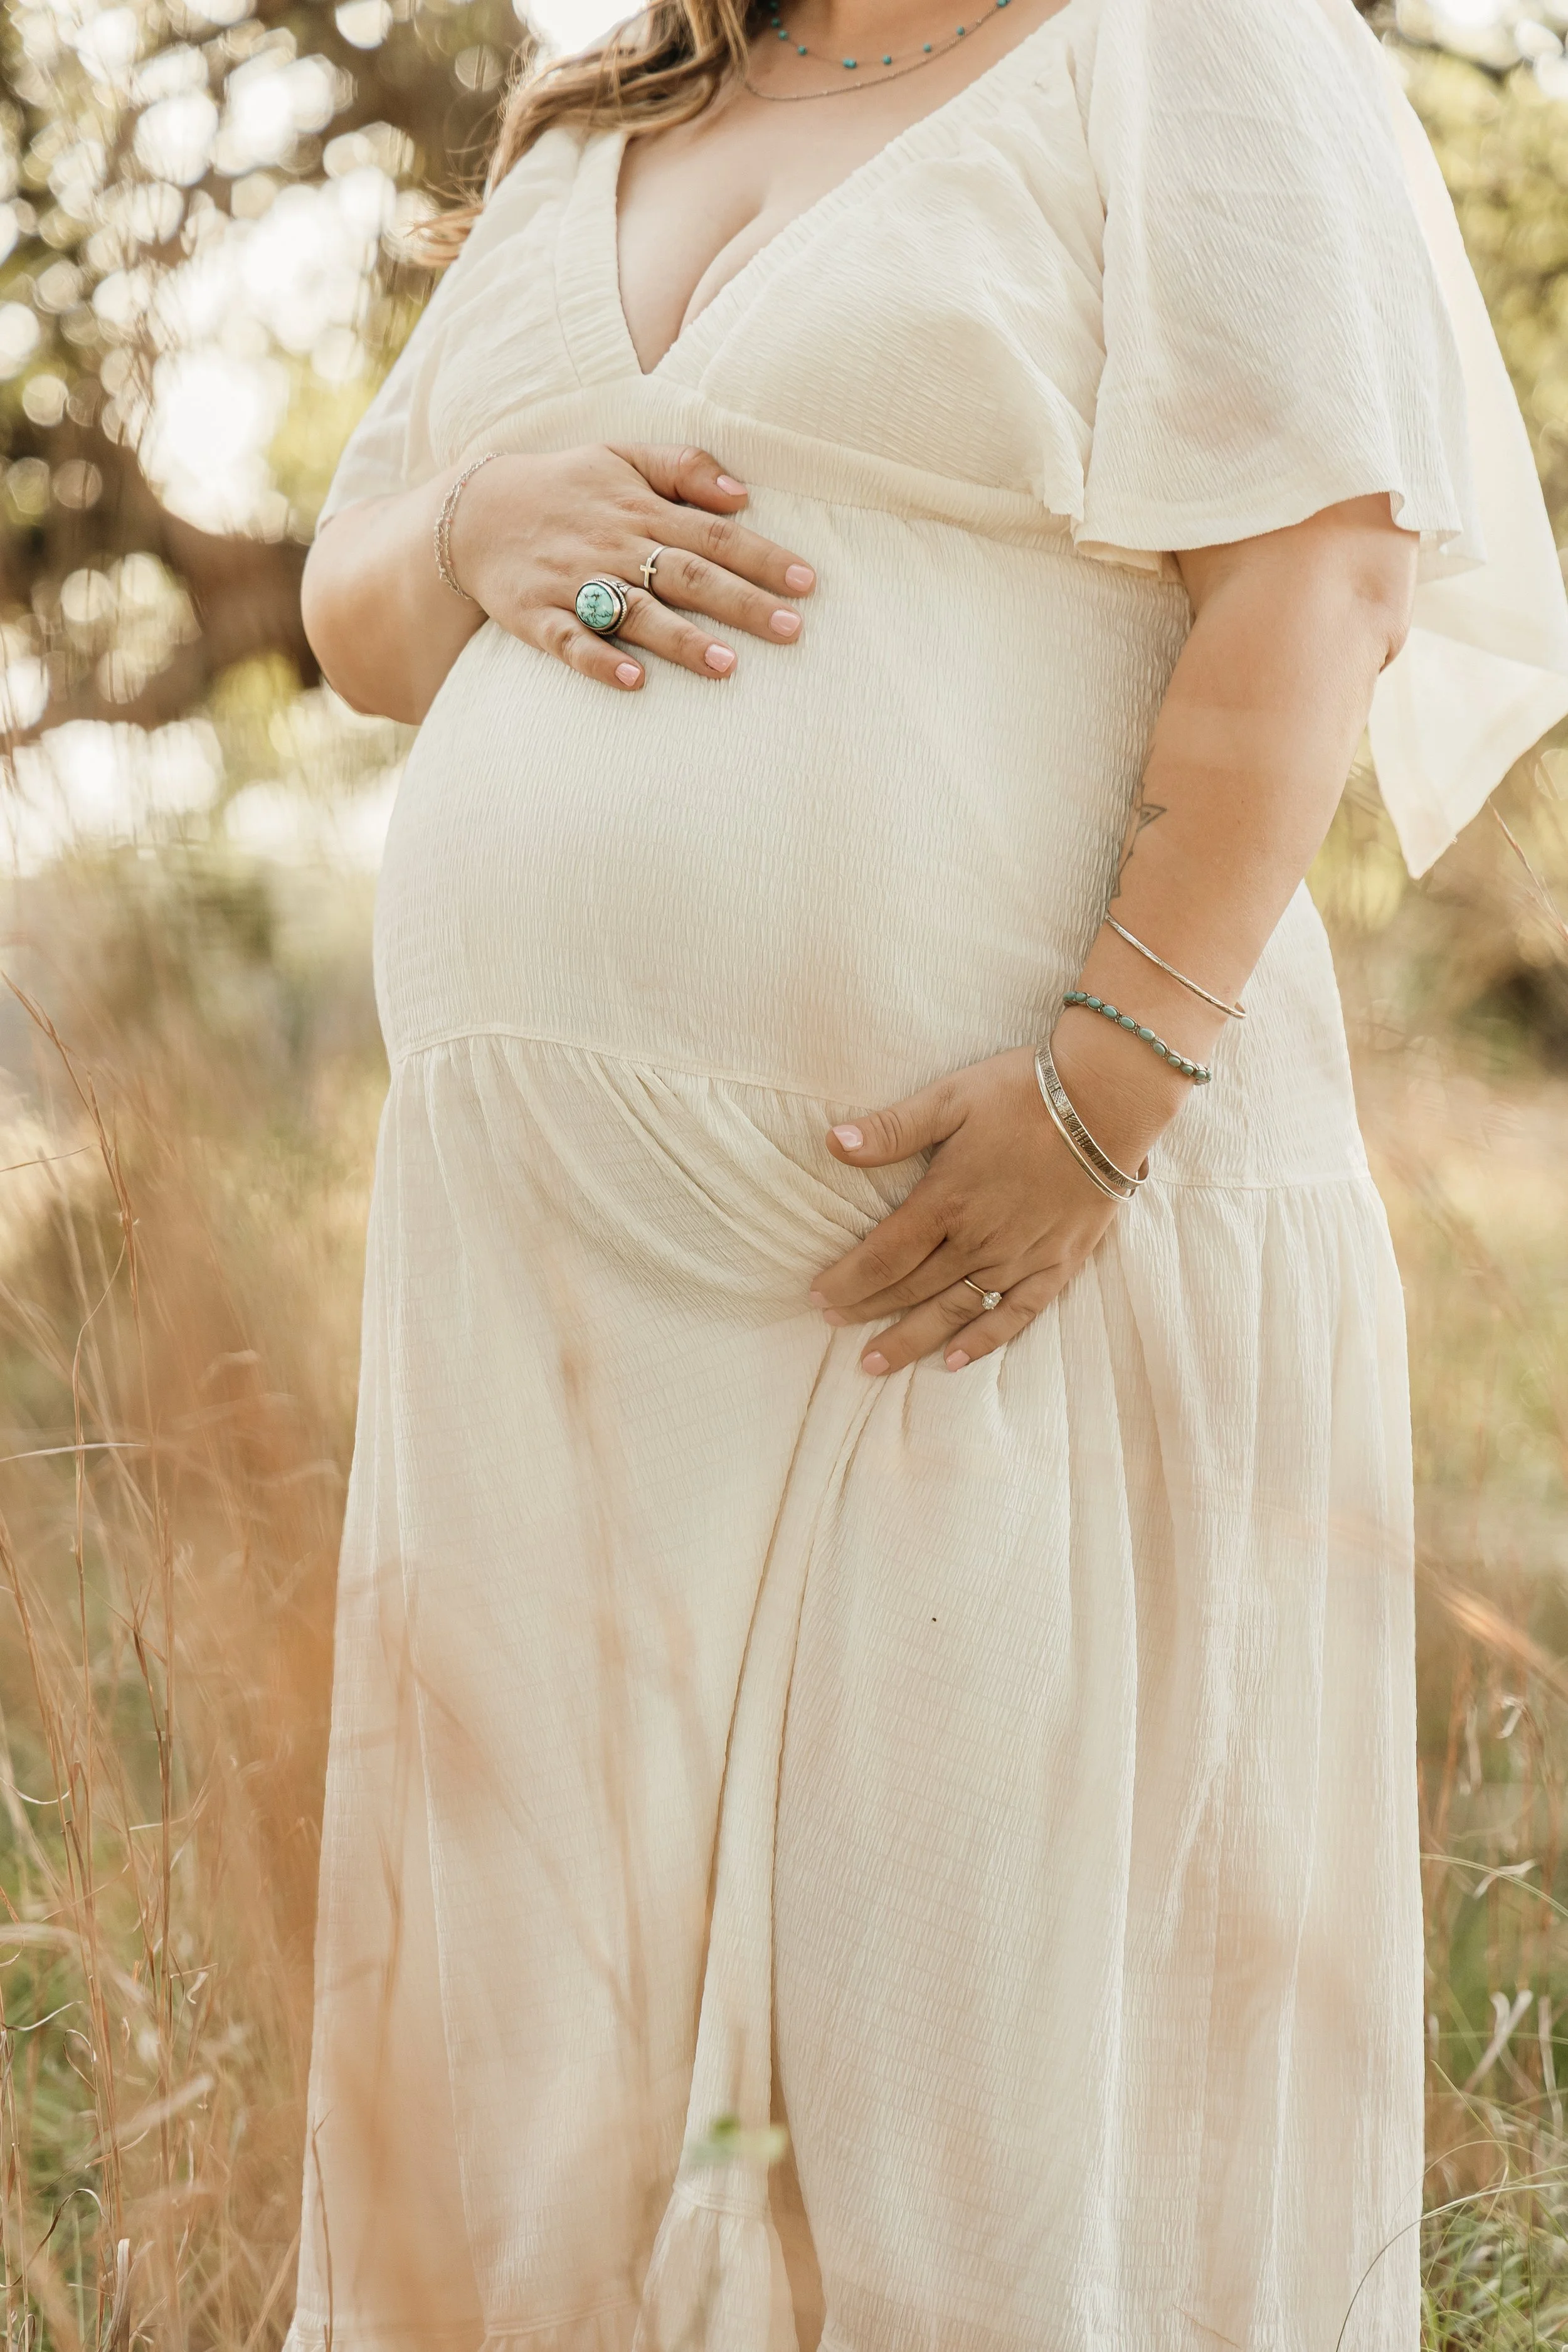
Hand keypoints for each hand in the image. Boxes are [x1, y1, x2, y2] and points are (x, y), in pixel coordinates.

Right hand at [447, 440, 815, 690]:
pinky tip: (633, 682)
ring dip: (681, 639)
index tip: (806, 583)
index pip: (713, 534)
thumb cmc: (565, 488)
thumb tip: (743, 492)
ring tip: (727, 666)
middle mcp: (613, 544)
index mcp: (640, 508)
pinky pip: (571, 643)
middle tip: (791, 630)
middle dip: (740, 603)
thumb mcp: (621, 457)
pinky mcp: (538, 616)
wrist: (473, 511)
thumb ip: (683, 467)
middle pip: (687, 574)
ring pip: (636, 612)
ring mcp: (575, 582)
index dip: (762, 557)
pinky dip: (601, 662)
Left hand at [809, 1039, 1178, 1374]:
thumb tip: (831, 1142)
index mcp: (947, 1201)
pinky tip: (953, 1360)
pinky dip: (983, 1341)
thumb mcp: (950, 1098)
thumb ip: (892, 1128)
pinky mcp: (1056, 1265)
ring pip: (954, 1310)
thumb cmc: (1024, 1094)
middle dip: (867, 1309)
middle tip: (831, 1325)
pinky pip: (1014, 1315)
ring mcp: (1019, 1258)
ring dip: (911, 1339)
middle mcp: (978, 1240)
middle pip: (911, 1289)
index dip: (847, 1280)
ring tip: (875, 1363)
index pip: (883, 1256)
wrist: (1107, 1102)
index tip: (817, 1296)